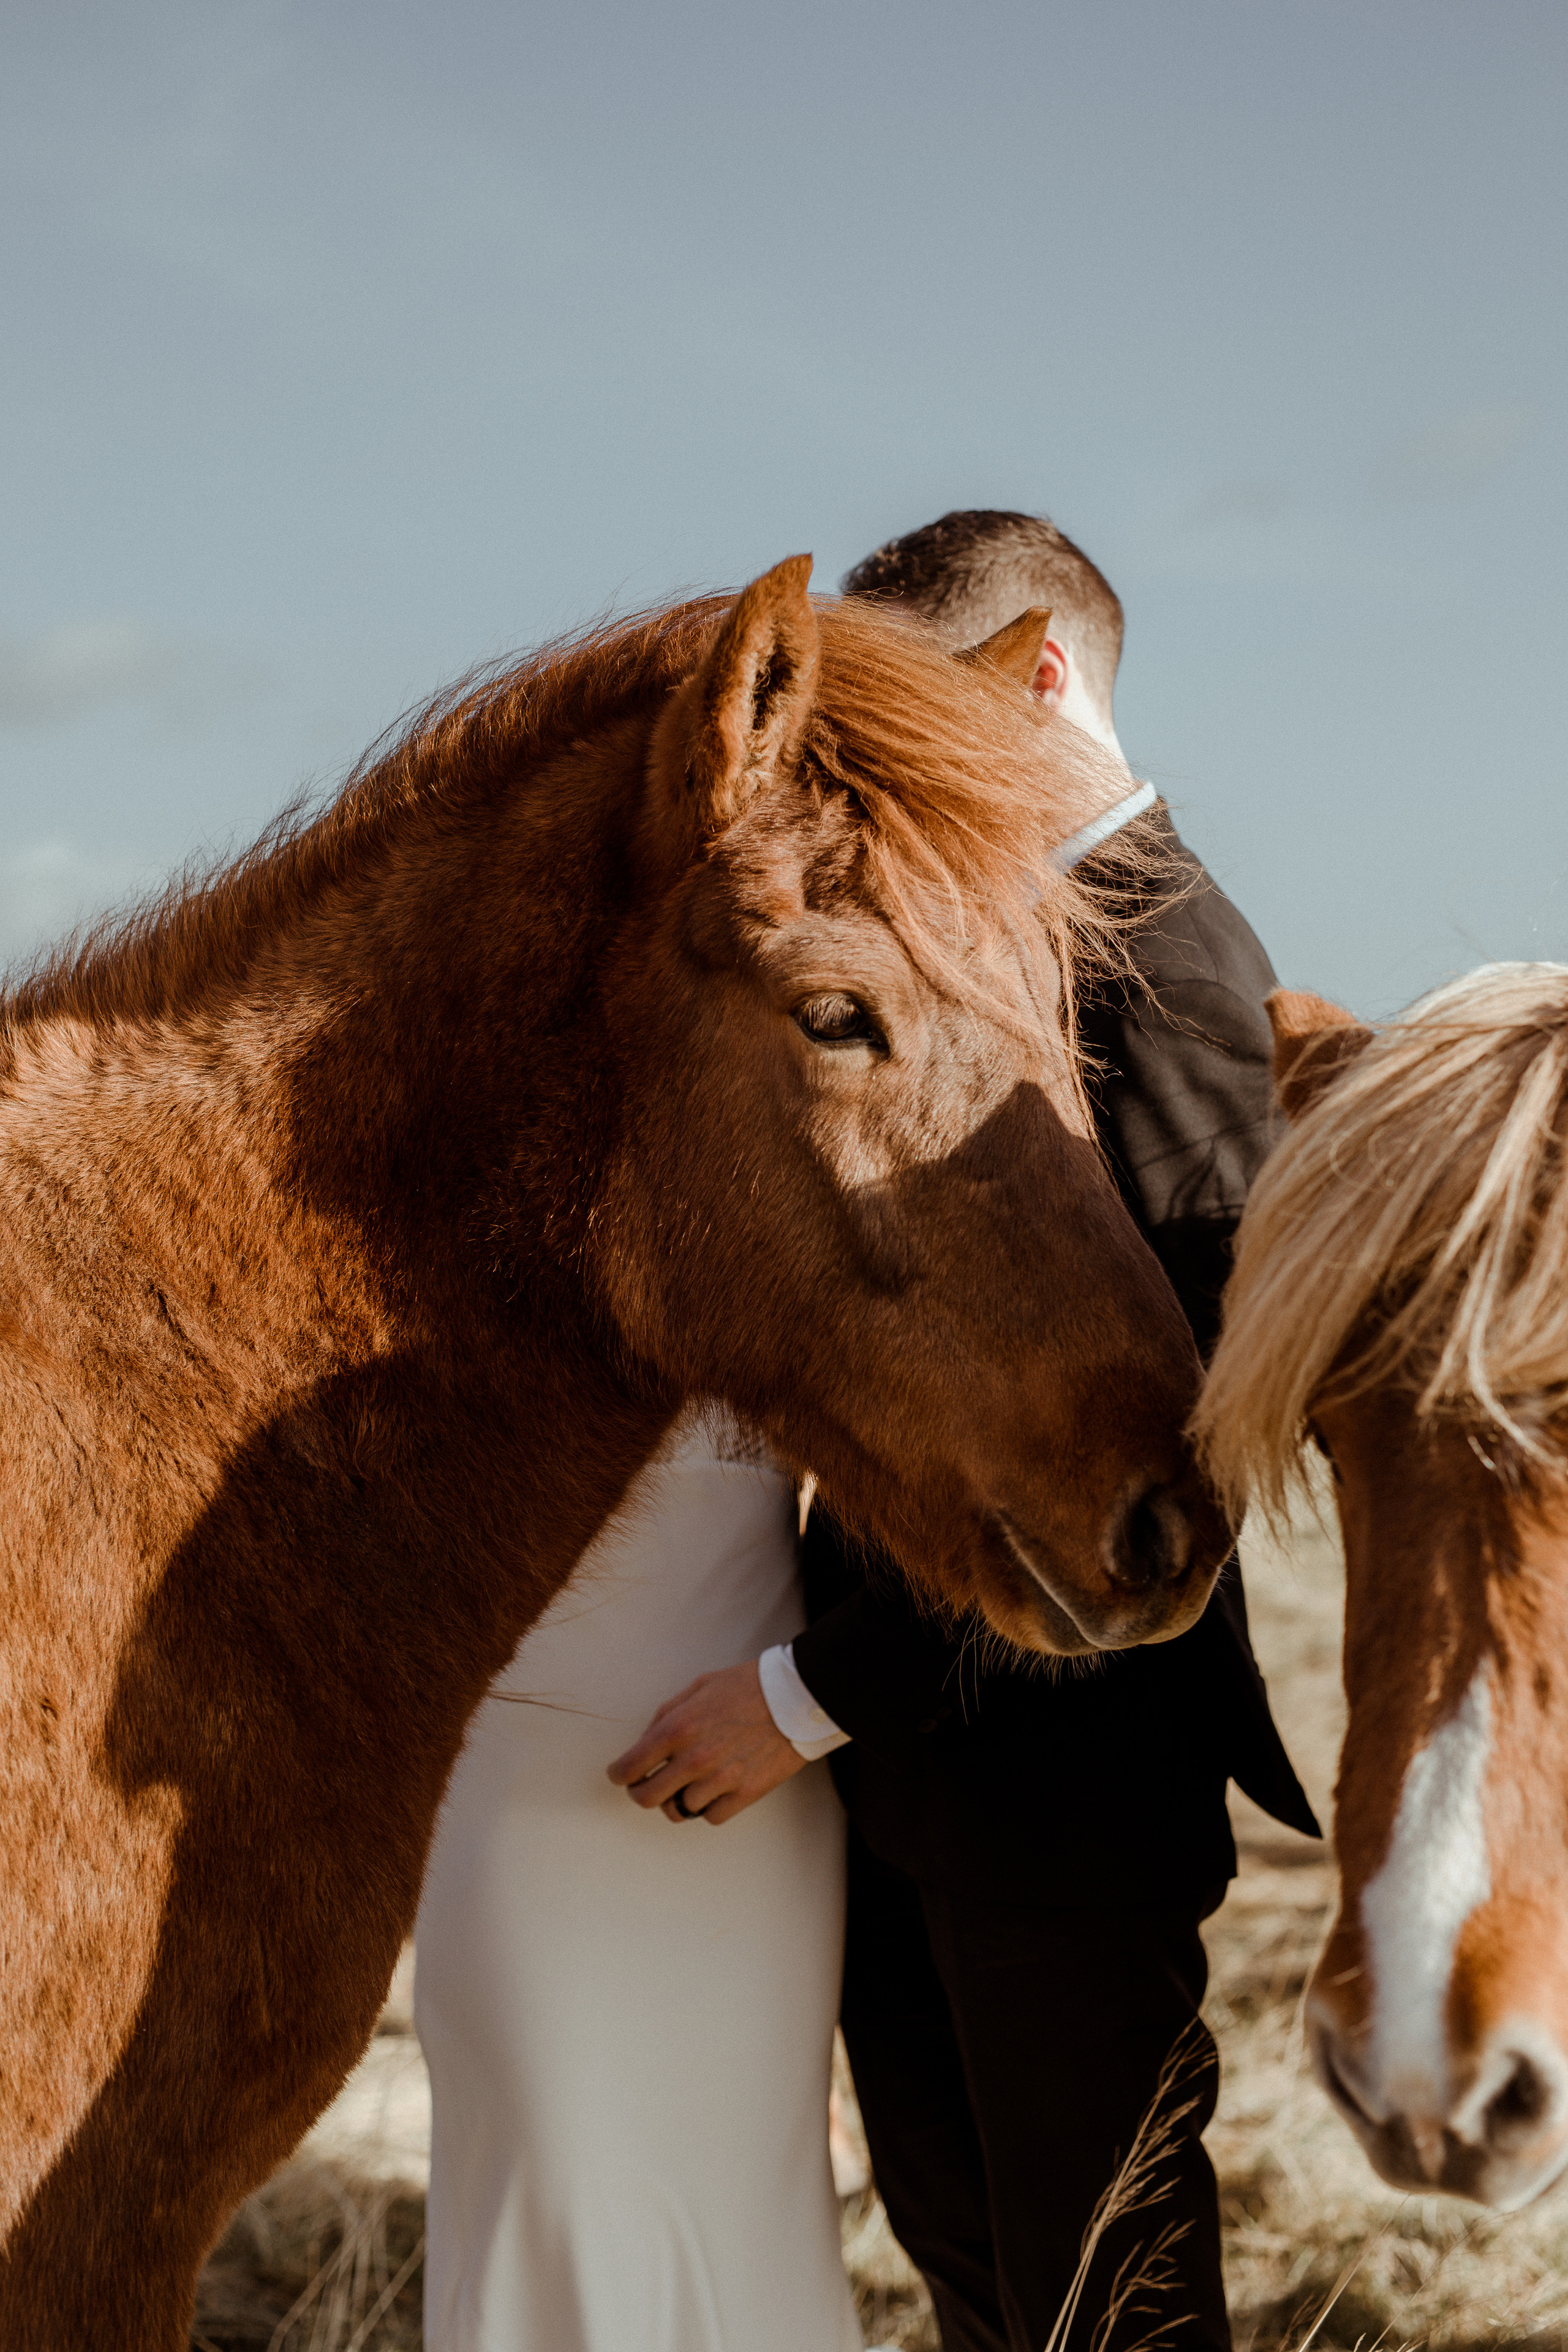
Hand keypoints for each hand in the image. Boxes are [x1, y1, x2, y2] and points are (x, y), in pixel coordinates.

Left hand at [606, 1661, 806, 1825]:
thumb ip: (667, 1714)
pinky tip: (715, 1789)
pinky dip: (708, 1807)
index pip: (630, 1767)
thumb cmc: (749, 1687)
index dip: (619, 1775)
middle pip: (647, 1799)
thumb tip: (647, 1742)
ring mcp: (721, 1780)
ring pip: (679, 1810)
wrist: (798, 1696)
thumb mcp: (699, 1686)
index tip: (620, 1775)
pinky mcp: (745, 1794)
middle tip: (647, 1785)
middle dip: (641, 1793)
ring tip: (690, 1781)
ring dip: (679, 1798)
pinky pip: (711, 1817)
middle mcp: (695, 1758)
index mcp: (678, 1727)